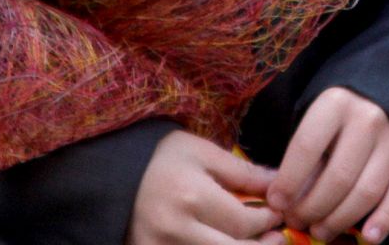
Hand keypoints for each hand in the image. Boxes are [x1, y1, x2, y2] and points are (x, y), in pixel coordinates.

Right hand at [129, 131, 282, 244]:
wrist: (110, 175)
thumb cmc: (159, 158)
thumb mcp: (200, 152)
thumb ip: (241, 172)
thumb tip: (278, 184)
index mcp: (190, 198)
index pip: (243, 222)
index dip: (268, 220)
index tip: (277, 213)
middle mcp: (175, 231)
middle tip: (278, 238)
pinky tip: (226, 244)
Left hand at [267, 88, 388, 243]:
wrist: (381, 98)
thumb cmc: (337, 116)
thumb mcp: (314, 121)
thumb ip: (299, 157)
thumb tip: (281, 200)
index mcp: (336, 103)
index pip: (307, 147)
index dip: (288, 181)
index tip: (277, 203)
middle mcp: (369, 119)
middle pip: (339, 177)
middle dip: (313, 208)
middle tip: (297, 221)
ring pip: (367, 192)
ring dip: (340, 220)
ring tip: (320, 231)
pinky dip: (385, 221)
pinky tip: (368, 238)